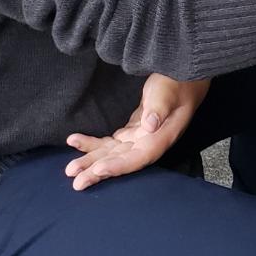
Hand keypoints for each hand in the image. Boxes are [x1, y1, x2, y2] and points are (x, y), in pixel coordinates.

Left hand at [64, 74, 209, 190]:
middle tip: (75, 180)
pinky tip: (77, 141)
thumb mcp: (169, 90)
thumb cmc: (178, 80)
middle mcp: (150, 141)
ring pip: (113, 153)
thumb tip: (149, 125)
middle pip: (122, 160)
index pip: (139, 157)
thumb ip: (160, 106)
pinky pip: (112, 142)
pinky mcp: (134, 130)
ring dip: (92, 160)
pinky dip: (94, 143)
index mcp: (162, 136)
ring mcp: (141, 137)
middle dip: (98, 170)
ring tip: (70, 168)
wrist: (184, 75)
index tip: (98, 169)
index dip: (119, 166)